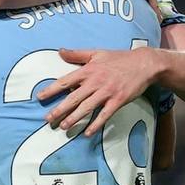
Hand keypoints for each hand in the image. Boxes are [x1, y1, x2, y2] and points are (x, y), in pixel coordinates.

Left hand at [37, 48, 160, 136]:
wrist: (144, 64)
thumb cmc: (119, 58)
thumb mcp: (96, 53)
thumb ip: (77, 54)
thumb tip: (60, 51)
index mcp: (88, 70)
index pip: (65, 81)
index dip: (51, 90)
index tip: (40, 98)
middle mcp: (95, 82)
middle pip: (73, 98)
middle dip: (59, 109)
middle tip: (48, 119)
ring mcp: (107, 92)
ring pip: (87, 107)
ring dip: (74, 118)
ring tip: (63, 127)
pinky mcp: (118, 100)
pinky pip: (105, 115)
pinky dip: (96, 124)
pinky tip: (87, 133)